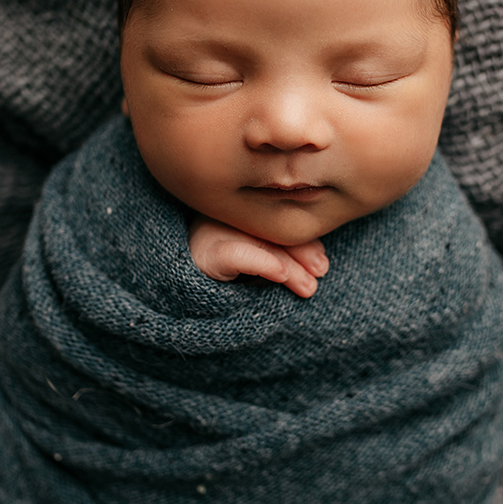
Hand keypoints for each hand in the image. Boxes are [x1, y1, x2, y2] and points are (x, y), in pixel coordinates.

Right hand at [189, 216, 328, 297]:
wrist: (180, 293)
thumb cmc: (227, 276)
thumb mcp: (261, 259)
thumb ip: (287, 254)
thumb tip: (321, 265)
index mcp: (243, 210)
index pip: (280, 219)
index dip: (304, 241)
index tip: (322, 263)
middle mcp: (228, 214)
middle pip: (272, 230)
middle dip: (301, 253)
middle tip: (320, 273)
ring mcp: (214, 230)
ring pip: (261, 243)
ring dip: (289, 267)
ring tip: (308, 287)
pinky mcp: (205, 253)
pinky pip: (238, 254)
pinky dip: (262, 263)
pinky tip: (279, 274)